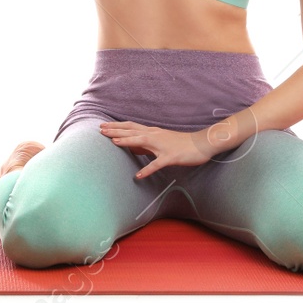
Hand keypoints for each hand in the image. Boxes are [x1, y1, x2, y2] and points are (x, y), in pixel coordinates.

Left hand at [99, 121, 220, 179]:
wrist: (201, 144)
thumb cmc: (181, 144)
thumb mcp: (161, 141)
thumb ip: (147, 143)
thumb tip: (132, 146)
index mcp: (153, 132)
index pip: (131, 127)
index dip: (116, 126)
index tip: (103, 126)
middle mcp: (155, 136)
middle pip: (132, 131)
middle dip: (116, 130)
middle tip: (100, 130)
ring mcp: (162, 146)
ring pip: (142, 141)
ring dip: (127, 141)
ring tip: (113, 142)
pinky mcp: (170, 157)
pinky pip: (157, 164)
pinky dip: (147, 170)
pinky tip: (138, 176)